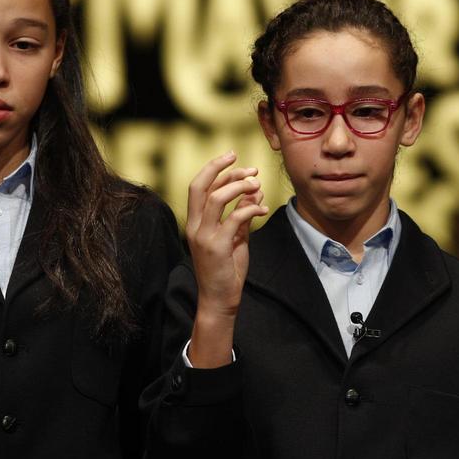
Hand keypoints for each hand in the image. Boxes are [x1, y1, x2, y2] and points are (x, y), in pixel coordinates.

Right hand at [185, 151, 268, 366]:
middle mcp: (194, 227)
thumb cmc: (226, 269)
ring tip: (256, 184)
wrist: (219, 299)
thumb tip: (255, 191)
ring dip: (239, 186)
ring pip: (216, 198)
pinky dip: (251, 208)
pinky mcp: (217, 247)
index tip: (233, 158)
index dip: (214, 169)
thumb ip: (242, 215)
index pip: (199, 187)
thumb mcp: (235, 237)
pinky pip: (235, 218)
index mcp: (195, 223)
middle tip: (240, 158)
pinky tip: (263, 209)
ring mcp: (204, 237)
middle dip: (219, 168)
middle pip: (200, 186)